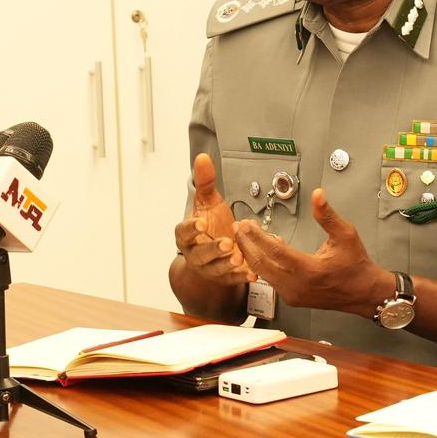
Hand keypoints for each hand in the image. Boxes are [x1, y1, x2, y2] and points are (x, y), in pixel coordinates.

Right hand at [173, 153, 254, 289]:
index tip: (201, 223)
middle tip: (227, 243)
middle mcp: (195, 254)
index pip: (184, 233)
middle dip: (213, 249)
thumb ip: (205, 182)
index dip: (191, 229)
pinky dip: (242, 277)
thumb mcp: (207, 202)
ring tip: (240, 257)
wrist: (214, 252)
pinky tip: (253, 272)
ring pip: (216, 269)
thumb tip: (202, 158)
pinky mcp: (224, 278)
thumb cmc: (209, 225)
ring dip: (228, 265)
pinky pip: (232, 279)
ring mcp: (209, 268)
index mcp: (187, 236)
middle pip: (200, 254)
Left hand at [231, 188, 392, 314]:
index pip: (275, 251)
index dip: (257, 236)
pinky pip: (271, 281)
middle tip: (238, 228)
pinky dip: (264, 266)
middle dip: (247, 245)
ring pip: (264, 274)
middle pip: (262, 264)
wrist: (364, 293)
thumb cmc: (356, 265)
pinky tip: (262, 252)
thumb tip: (317, 195)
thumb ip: (328, 215)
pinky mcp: (292, 299)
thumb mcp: (345, 235)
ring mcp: (293, 294)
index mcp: (309, 270)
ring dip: (252, 255)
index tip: (246, 224)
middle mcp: (297, 285)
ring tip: (244, 238)